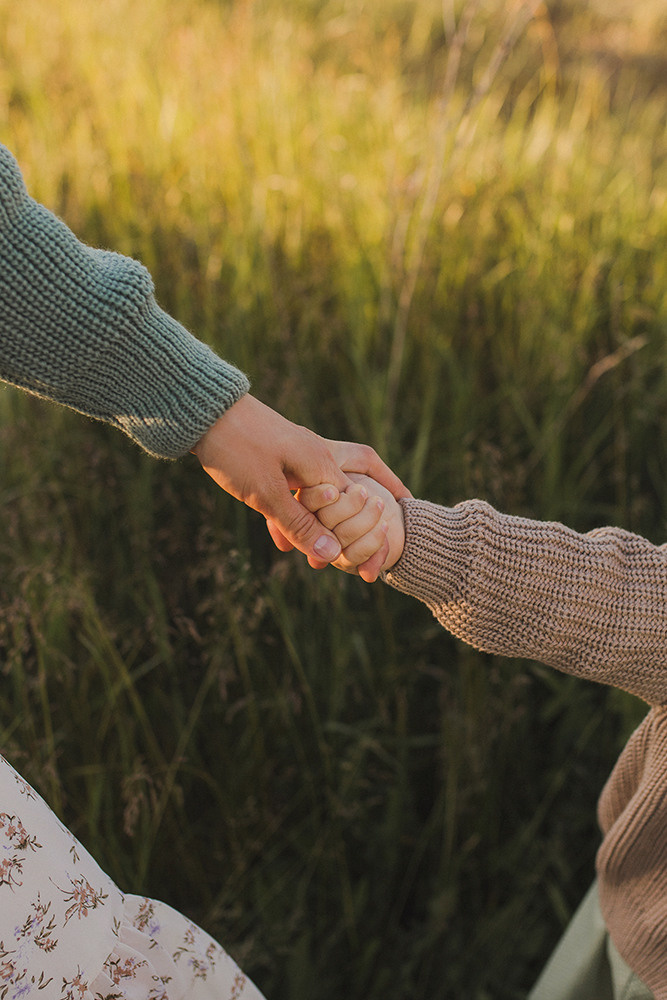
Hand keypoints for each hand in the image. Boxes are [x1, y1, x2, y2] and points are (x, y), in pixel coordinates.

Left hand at [192, 394, 409, 568]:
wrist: (204, 410)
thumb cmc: (236, 448)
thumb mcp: (267, 493)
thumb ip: (300, 525)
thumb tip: (333, 555)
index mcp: (323, 466)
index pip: (355, 511)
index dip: (355, 542)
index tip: (356, 570)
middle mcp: (318, 459)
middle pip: (341, 507)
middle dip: (337, 537)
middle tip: (320, 567)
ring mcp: (299, 457)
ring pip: (316, 502)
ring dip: (309, 528)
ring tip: (298, 556)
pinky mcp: (280, 457)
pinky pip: (296, 492)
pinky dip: (290, 514)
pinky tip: (276, 534)